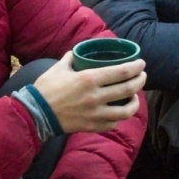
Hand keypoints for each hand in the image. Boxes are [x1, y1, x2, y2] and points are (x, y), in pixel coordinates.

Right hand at [30, 52, 145, 133]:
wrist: (35, 114)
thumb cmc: (46, 88)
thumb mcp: (59, 68)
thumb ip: (71, 58)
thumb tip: (78, 52)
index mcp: (89, 79)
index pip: (122, 72)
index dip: (136, 67)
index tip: (141, 63)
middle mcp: (96, 97)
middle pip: (128, 89)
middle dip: (140, 81)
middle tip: (142, 76)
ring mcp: (95, 114)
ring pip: (126, 111)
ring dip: (135, 102)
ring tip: (135, 96)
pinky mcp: (92, 126)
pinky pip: (113, 123)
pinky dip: (119, 117)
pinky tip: (119, 112)